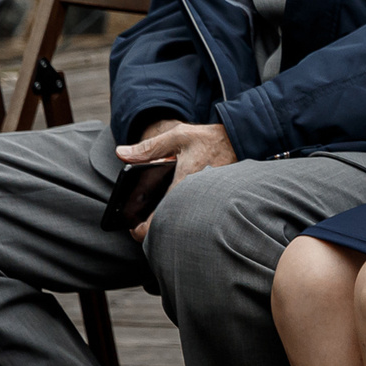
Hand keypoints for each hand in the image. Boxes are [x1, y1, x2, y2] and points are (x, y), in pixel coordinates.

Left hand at [114, 121, 234, 241]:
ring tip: (162, 218)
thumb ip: (148, 148)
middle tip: (143, 227)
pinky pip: (200, 214)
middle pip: (174, 225)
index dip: (145, 229)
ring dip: (173, 223)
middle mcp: (200, 194)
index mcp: (185, 181)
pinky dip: (189, 215)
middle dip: (157, 229)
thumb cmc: (211, 139)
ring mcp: (211, 200)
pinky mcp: (219, 201)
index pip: (161, 216)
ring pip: (187, 222)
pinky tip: (183, 207)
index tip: (135, 228)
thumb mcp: (178, 136)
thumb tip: (121, 153)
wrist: (244, 140)